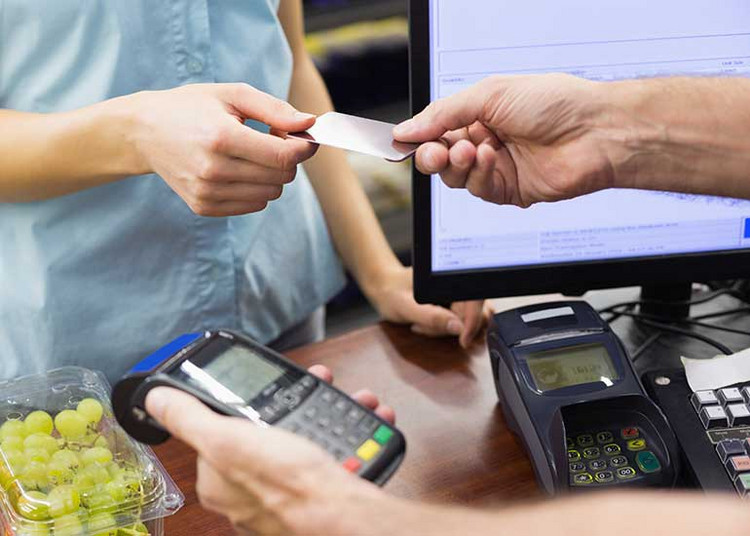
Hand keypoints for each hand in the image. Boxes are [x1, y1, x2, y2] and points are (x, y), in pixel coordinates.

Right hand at [131, 83, 318, 215]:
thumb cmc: (192, 107)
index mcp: (222, 137)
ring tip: (251, 152)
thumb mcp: (233, 94)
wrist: (144, 131)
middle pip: (282, 177)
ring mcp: (207, 192)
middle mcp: (214, 170)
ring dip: (272, 174)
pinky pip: (254, 205)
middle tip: (271, 137)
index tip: (304, 136)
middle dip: (287, 158)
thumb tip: (310, 124)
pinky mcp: (203, 207)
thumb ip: (275, 109)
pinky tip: (238, 167)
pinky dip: (256, 188)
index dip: (303, 147)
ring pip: (271, 194)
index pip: (284, 157)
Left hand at [144, 365, 394, 535]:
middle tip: (313, 386)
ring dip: (325, 413)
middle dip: (292, 405)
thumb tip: (155, 400)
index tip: (263, 388)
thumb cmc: (287, 484)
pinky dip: (346, 435)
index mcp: (217, 482)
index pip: (218, 432)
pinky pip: (330, 456)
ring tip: (344, 398)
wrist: (344, 515)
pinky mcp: (316, 494)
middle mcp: (247, 494)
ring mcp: (283, 495)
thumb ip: (189, 418)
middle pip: (265, 433)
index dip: (242, 405)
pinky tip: (362, 420)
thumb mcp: (227, 439)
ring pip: (302, 441)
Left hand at [364, 266, 490, 347]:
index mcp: (451, 277)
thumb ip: (432, 317)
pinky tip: (424, 323)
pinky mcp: (452, 306)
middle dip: (454, 327)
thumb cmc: (391, 291)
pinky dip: (441, 330)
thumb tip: (458, 328)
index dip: (474, 321)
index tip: (463, 340)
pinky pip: (457, 325)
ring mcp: (456, 297)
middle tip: (426, 326)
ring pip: (466, 322)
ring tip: (421, 323)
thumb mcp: (406, 306)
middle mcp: (457, 285)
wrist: (384, 288)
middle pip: (475, 314)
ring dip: (445, 330)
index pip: (476, 300)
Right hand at [393, 74, 615, 206]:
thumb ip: (443, 115)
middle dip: (433, 155)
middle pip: (441, 157)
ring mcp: (498, 167)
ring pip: (456, 177)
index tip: (400, 141)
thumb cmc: (553, 103)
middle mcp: (487, 141)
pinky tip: (492, 159)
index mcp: (481, 114)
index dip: (418, 137)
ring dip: (458, 164)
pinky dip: (479, 175)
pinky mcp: (510, 191)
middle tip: (434, 152)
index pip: (437, 129)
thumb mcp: (488, 95)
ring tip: (473, 150)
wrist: (594, 132)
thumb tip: (406, 130)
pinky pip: (479, 189)